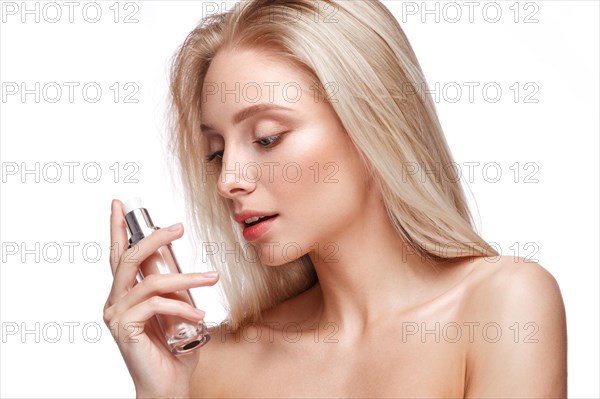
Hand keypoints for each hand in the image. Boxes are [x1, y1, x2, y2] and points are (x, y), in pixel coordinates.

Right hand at [103, 199, 218, 397]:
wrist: (168, 386)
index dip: (118, 229)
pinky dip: (182, 307)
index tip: (120, 205)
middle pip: (129, 258)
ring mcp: (117, 315)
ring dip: (185, 278)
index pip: (120, 256)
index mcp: (124, 295)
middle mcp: (115, 301)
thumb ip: (176, 293)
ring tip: (210, 279)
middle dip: (154, 237)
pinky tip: (199, 317)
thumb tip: (193, 273)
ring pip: (150, 281)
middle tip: (178, 227)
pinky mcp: (125, 328)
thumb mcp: (177, 313)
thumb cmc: (173, 351)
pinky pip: (156, 305)